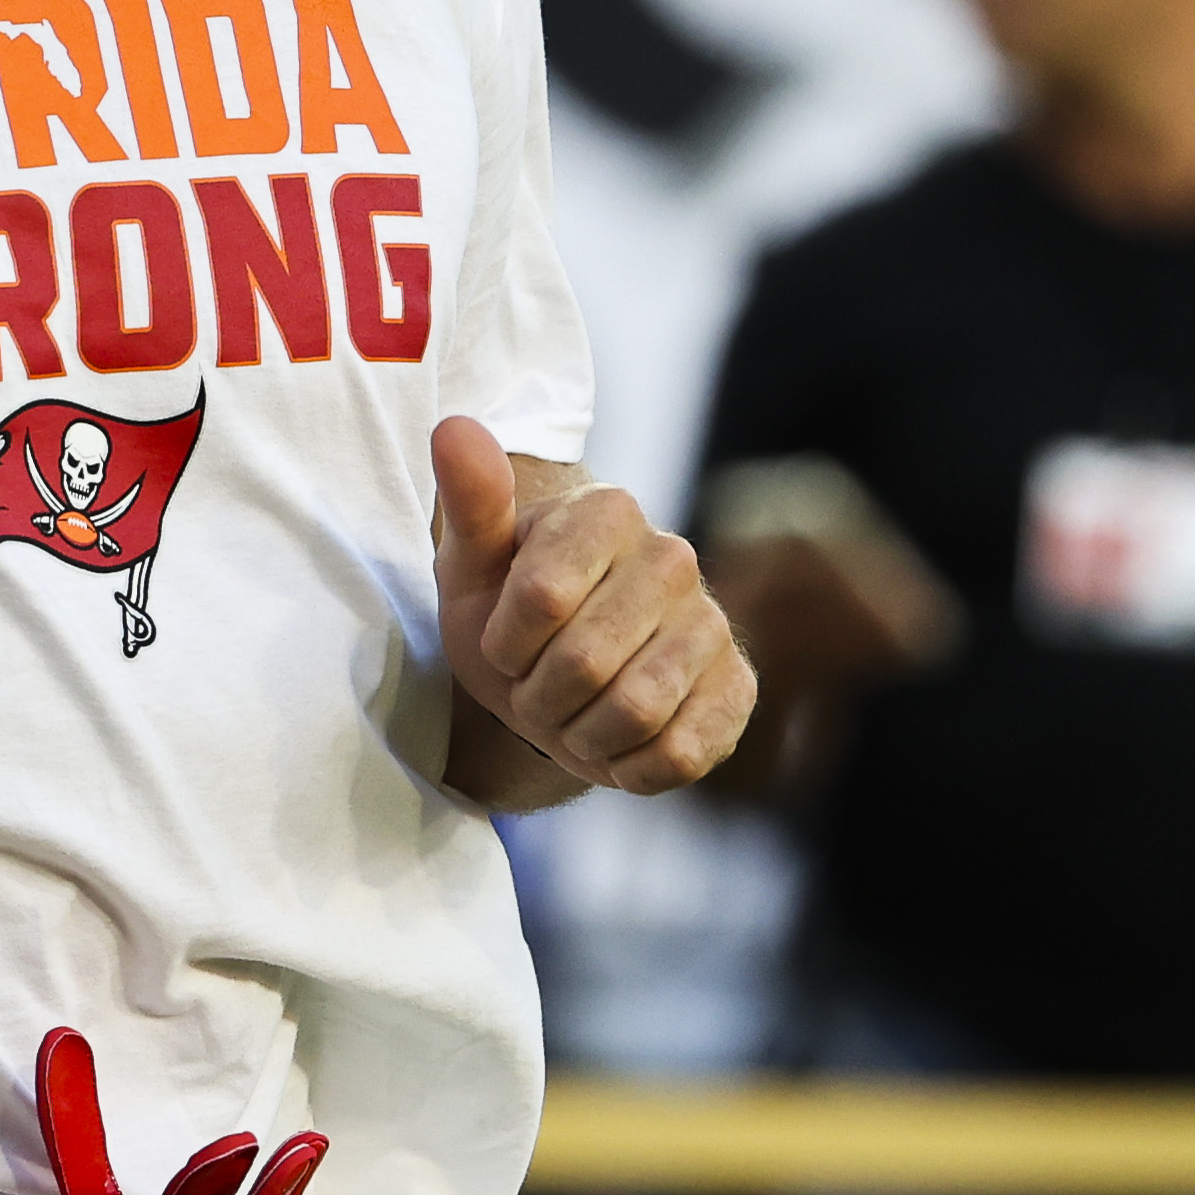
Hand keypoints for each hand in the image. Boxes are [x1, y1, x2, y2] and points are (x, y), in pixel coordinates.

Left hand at [434, 419, 754, 799]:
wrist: (557, 673)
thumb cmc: (507, 609)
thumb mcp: (472, 561)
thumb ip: (470, 500)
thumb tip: (456, 428)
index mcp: (608, 511)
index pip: (540, 597)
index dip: (504, 643)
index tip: (501, 642)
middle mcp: (673, 557)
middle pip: (584, 663)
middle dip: (536, 695)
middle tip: (533, 687)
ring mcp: (713, 624)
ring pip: (634, 712)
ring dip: (579, 732)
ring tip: (570, 711)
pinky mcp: (738, 690)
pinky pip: (678, 754)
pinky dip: (626, 766)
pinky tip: (614, 742)